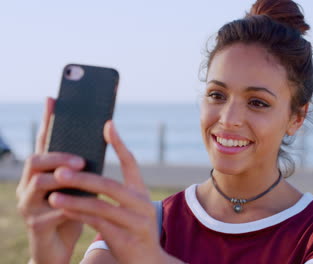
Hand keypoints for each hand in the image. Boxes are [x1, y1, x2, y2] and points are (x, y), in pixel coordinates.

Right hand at [16, 97, 85, 263]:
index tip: (54, 98)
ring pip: (39, 184)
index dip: (48, 121)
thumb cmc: (72, 212)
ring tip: (81, 172)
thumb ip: (84, 166)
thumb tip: (105, 134)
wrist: (60, 248)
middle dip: (58, 156)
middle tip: (81, 158)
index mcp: (42, 173)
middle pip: (35, 161)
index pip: (44, 143)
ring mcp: (28, 205)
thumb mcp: (80, 187)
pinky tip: (82, 204)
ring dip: (62, 178)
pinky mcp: (36, 225)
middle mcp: (29, 186)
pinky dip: (69, 206)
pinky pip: (50, 212)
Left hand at [48, 120, 165, 263]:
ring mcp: (135, 222)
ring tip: (54, 195)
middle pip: (110, 185)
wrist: (148, 261)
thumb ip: (117, 191)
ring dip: (74, 200)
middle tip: (59, 170)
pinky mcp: (126, 239)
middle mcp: (141, 204)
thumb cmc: (132, 230)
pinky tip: (64, 210)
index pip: (131, 163)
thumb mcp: (130, 208)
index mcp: (141, 192)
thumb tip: (88, 172)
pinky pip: (97, 225)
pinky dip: (79, 216)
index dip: (119, 144)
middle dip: (83, 178)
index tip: (107, 124)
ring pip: (100, 207)